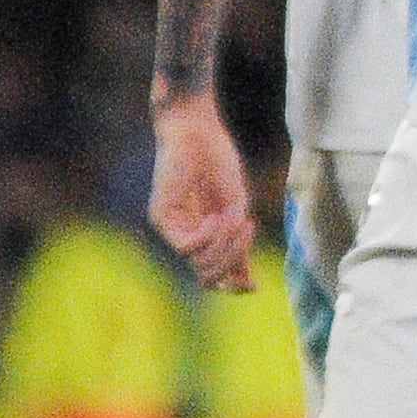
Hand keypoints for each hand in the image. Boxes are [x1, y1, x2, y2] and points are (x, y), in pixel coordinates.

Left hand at [149, 89, 255, 292]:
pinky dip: (206, 238)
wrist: (198, 130)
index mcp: (207, 235)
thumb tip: (246, 286)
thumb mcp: (236, 207)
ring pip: (199, 264)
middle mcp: (187, 237)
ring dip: (224, 245)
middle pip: (208, 276)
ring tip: (235, 218)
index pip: (215, 275)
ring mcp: (173, 229)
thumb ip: (238, 245)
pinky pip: (186, 247)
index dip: (233, 286)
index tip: (255, 287)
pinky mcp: (161, 218)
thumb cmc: (218, 161)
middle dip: (234, 260)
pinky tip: (214, 218)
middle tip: (249, 228)